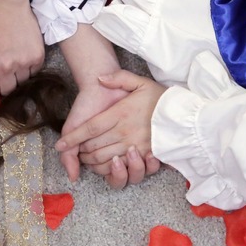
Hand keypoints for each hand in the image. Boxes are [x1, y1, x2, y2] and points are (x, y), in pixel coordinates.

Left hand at [0, 0, 44, 101]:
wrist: (7, 8)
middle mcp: (6, 68)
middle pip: (8, 91)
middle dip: (5, 82)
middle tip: (3, 65)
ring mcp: (24, 63)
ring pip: (22, 84)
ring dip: (17, 75)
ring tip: (13, 58)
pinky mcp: (38, 57)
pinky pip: (34, 73)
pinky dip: (29, 67)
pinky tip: (23, 53)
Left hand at [54, 71, 164, 187]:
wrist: (185, 114)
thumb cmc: (162, 98)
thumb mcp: (141, 81)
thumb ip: (118, 78)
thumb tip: (100, 78)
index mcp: (120, 113)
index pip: (90, 129)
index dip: (73, 138)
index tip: (60, 144)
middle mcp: (124, 131)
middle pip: (93, 146)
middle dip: (80, 150)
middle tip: (75, 148)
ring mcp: (133, 146)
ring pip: (103, 158)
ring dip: (91, 160)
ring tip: (87, 156)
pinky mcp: (142, 156)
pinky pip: (119, 166)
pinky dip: (107, 167)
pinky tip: (104, 163)